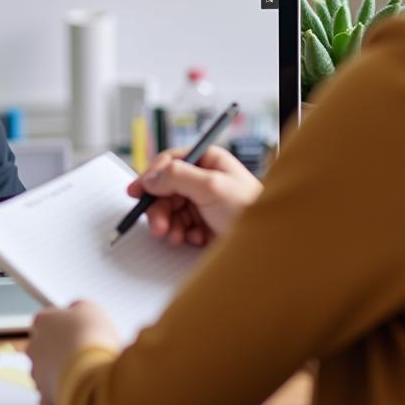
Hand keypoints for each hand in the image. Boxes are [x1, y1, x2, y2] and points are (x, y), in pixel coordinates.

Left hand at [27, 301, 120, 404]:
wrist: (91, 375)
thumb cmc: (91, 338)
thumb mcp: (91, 309)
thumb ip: (78, 309)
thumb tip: (76, 312)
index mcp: (42, 322)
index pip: (47, 320)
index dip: (64, 324)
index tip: (77, 328)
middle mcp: (34, 347)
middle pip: (45, 346)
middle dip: (60, 349)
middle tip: (82, 350)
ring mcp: (38, 373)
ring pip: (47, 371)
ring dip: (61, 371)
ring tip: (85, 370)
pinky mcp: (45, 397)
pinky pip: (52, 394)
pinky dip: (64, 392)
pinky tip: (79, 387)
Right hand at [126, 145, 262, 246]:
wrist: (268, 244)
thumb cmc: (249, 210)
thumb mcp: (211, 187)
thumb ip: (177, 177)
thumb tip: (150, 176)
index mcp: (208, 160)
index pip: (170, 161)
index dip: (151, 175)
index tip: (136, 191)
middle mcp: (204, 178)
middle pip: (166, 188)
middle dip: (160, 208)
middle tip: (158, 227)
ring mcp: (204, 201)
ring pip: (171, 209)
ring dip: (169, 224)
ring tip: (176, 237)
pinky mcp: (204, 223)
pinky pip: (181, 226)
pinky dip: (182, 235)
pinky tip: (193, 239)